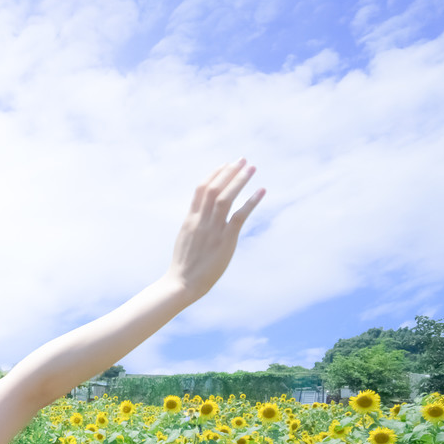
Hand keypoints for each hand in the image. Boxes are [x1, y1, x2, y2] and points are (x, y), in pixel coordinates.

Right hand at [164, 159, 263, 301]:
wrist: (182, 283)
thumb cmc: (184, 266)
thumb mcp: (185, 240)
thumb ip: (195, 226)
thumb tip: (201, 218)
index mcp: (190, 220)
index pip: (201, 190)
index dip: (214, 174)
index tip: (225, 165)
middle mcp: (201, 220)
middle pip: (214, 188)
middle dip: (228, 172)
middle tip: (242, 159)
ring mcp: (212, 229)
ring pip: (225, 197)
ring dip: (239, 180)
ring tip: (252, 168)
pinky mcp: (225, 240)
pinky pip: (239, 216)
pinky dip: (251, 201)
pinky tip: (261, 191)